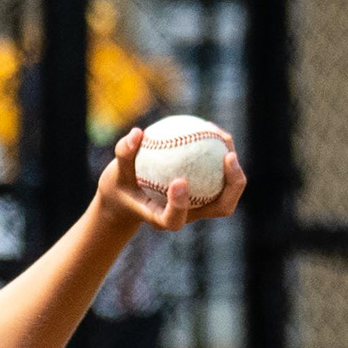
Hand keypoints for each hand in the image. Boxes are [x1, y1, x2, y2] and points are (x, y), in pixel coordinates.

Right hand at [89, 124, 243, 236]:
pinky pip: (220, 171)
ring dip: (233, 165)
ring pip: (228, 189)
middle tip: (228, 156)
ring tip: (223, 135)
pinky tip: (211, 128)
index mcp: (163, 219)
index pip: (175, 220)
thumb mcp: (114, 172)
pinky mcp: (206, 191)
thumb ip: (124, 154)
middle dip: (233, 185)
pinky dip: (219, 150)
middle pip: (221, 207)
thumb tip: (137, 133)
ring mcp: (201, 204)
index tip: (178, 182)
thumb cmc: (121, 185)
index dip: (180, 206)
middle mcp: (189, 214)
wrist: (130, 196)